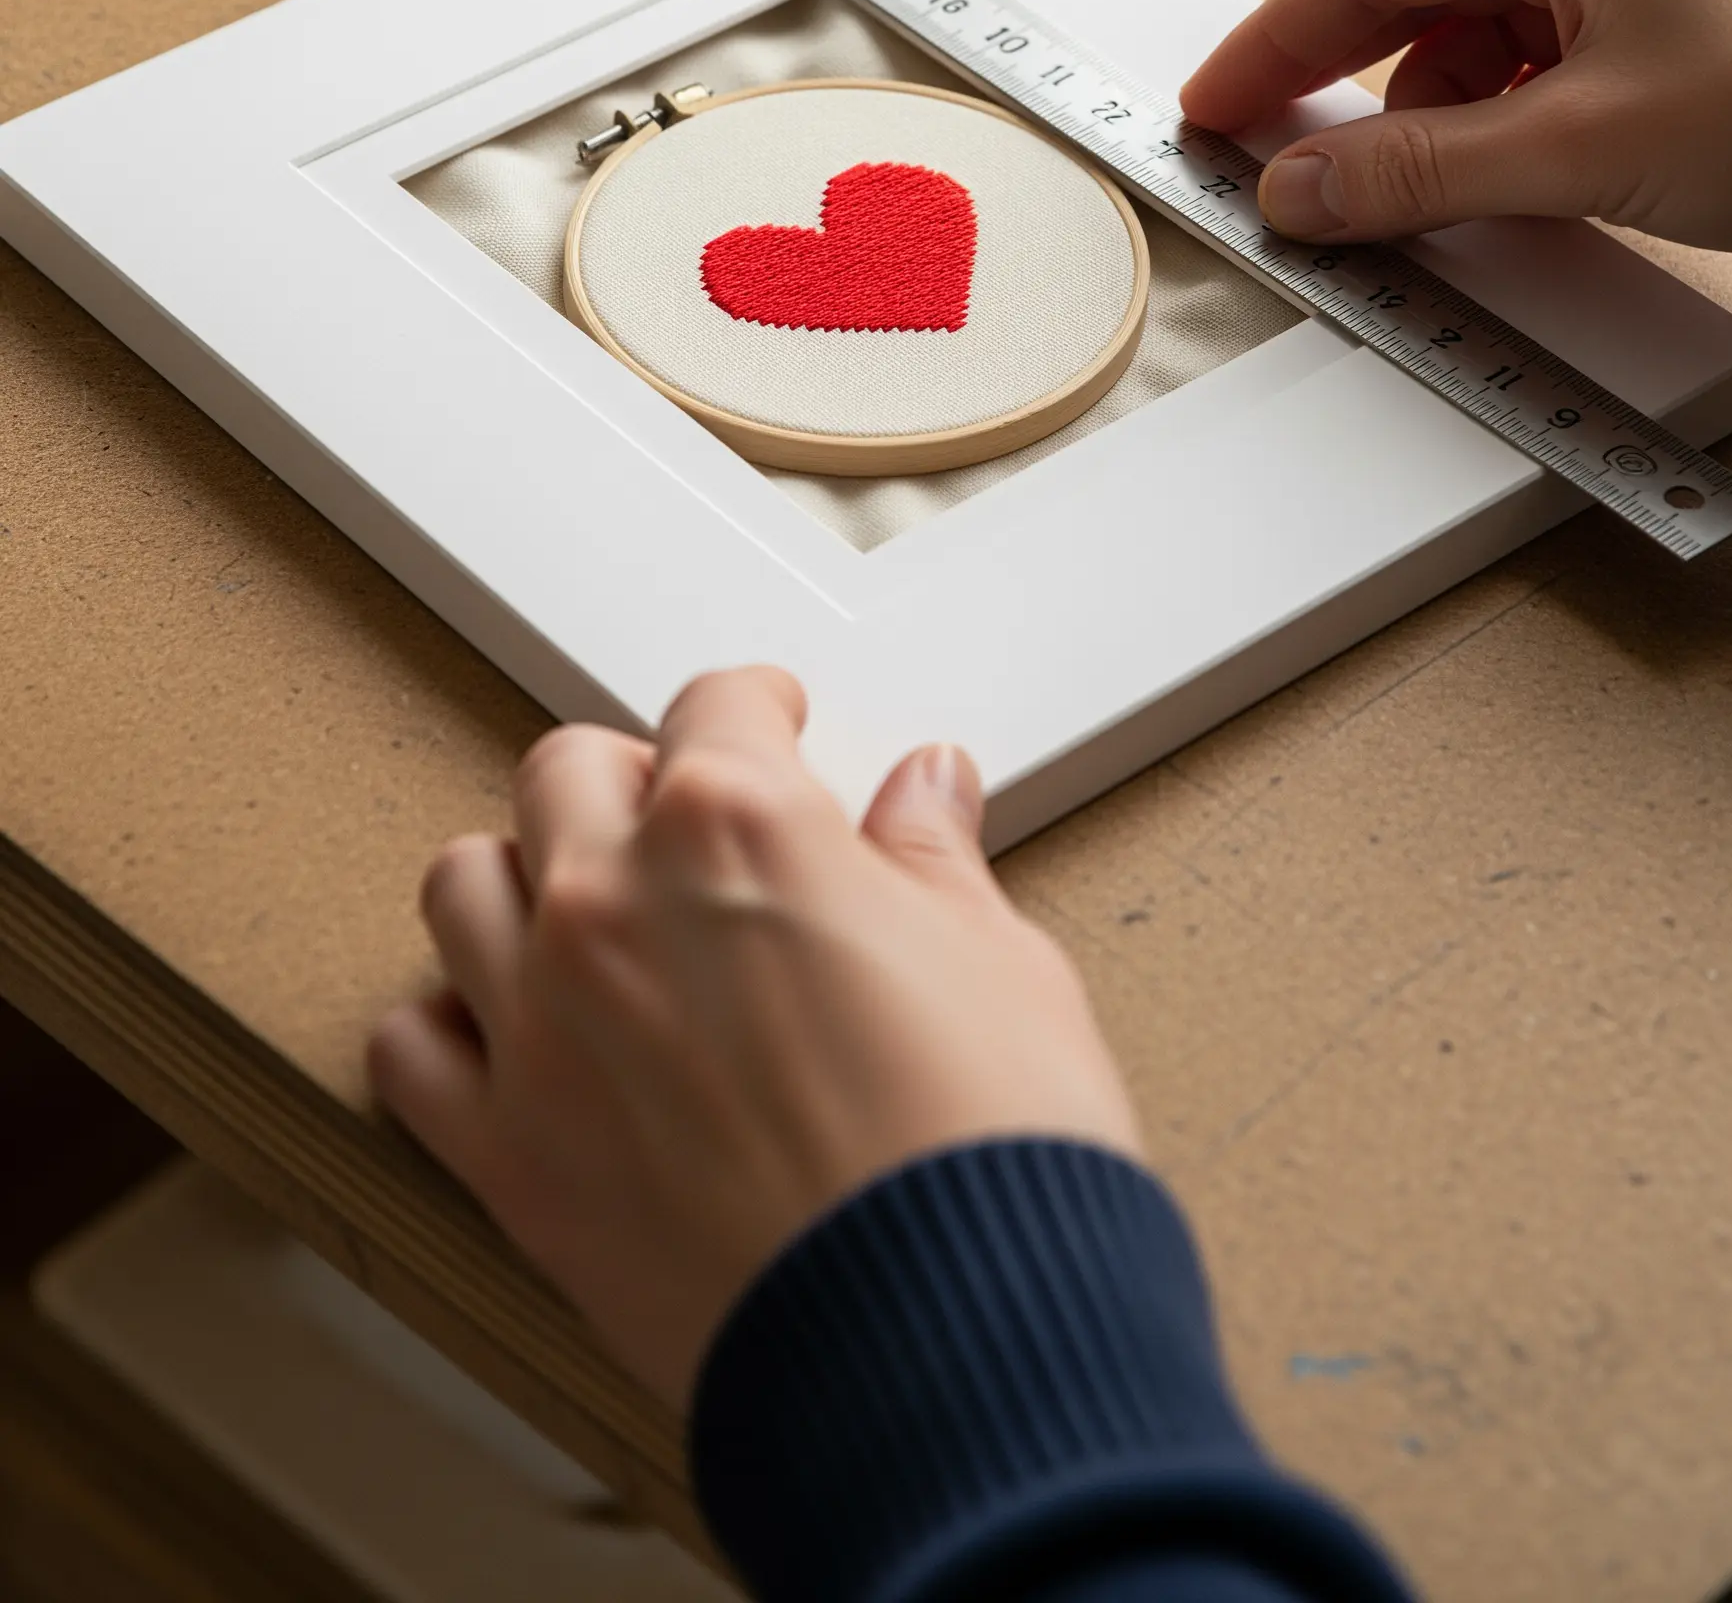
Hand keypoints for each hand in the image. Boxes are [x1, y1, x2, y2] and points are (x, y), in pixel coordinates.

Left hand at [369, 667, 1138, 1408]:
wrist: (944, 1349)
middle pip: (569, 771)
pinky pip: (409, 1047)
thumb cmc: (985, 1161)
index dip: (754, 711)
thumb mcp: (1000, 968)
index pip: (715, 703)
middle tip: (685, 824)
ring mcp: (540, 1025)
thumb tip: (927, 794)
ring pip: (463, 882)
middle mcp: (614, 900)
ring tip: (586, 913)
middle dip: (632, 782)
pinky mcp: (506, 1155)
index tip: (769, 726)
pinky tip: (511, 1034)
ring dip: (523, 879)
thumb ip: (933, 865)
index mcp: (739, 825)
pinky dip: (450, 1025)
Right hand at [1180, 0, 1731, 252]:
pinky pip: (1556, 43)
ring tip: (1466, 200)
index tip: (1217, 110)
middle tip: (1317, 179)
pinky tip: (1534, 176)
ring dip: (1458, 117)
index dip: (1272, 47)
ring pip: (1491, 27)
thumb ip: (1417, 173)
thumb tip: (1309, 185)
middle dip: (1371, 95)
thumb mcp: (1578, 148)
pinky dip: (1524, 112)